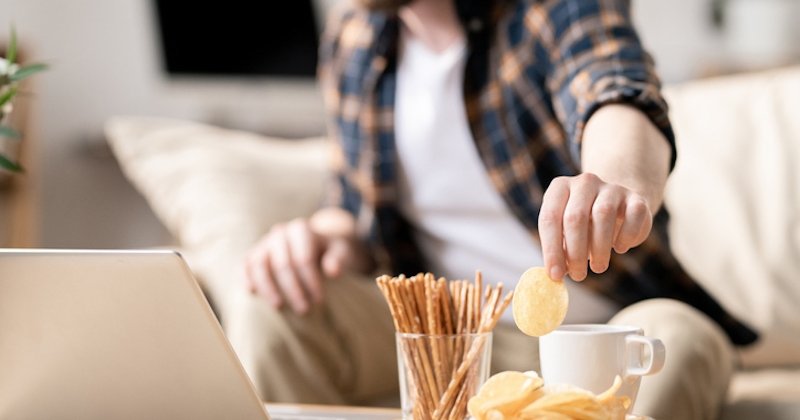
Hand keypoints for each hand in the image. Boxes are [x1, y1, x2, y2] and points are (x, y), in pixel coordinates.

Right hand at [243, 217, 363, 313]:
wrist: (317, 248)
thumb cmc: (331, 252)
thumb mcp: (342, 252)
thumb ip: (339, 259)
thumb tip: (332, 270)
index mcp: (301, 229)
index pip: (303, 258)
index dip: (311, 280)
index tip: (319, 300)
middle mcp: (280, 233)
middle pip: (282, 263)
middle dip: (293, 289)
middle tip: (304, 309)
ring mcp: (265, 242)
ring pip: (260, 264)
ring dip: (268, 287)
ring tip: (278, 307)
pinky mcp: (254, 253)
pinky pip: (246, 264)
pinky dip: (246, 277)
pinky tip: (251, 292)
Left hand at [538, 172, 652, 280]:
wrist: (618, 206)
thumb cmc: (584, 225)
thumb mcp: (566, 233)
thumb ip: (559, 249)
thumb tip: (555, 274)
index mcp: (560, 188)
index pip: (549, 217)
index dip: (551, 249)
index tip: (555, 275)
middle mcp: (584, 183)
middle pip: (575, 217)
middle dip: (575, 252)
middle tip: (578, 276)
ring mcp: (611, 187)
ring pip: (603, 214)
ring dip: (599, 248)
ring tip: (598, 267)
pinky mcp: (635, 197)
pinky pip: (634, 214)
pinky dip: (626, 236)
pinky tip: (619, 248)